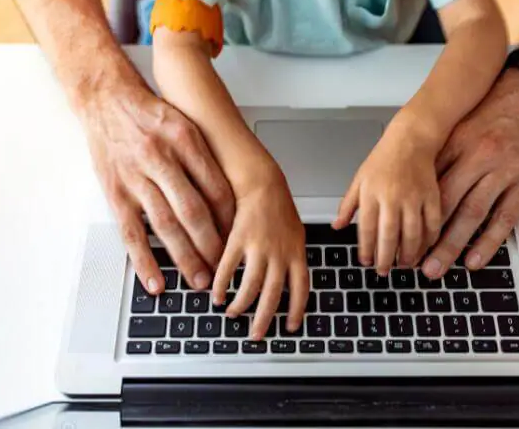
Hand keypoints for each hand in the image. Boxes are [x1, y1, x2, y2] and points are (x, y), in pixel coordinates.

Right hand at [79, 84, 234, 293]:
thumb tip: (230, 199)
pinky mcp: (115, 193)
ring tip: (199, 281)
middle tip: (225, 270)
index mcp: (184, 140)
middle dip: (212, 246)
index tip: (241, 239)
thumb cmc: (150, 114)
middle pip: (193, 212)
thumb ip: (204, 158)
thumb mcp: (185, 124)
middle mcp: (160, 158)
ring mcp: (135, 178)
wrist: (105, 99)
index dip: (232, 219)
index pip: (217, 188)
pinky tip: (155, 281)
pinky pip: (131, 233)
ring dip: (185, 258)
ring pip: (165, 226)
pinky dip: (144, 261)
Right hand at [211, 169, 308, 339]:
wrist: (263, 183)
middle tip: (257, 334)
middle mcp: (280, 254)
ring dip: (241, 305)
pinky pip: (229, 269)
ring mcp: (260, 248)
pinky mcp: (238, 240)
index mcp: (297, 253)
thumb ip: (293, 258)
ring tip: (233, 314)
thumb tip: (291, 282)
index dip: (297, 310)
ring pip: (251, 286)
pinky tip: (217, 294)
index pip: (301, 289)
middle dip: (264, 319)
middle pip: (273, 295)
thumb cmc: (278, 208)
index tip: (292, 326)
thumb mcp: (295, 234)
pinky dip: (222, 285)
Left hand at [333, 112, 442, 274]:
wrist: (411, 139)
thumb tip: (336, 226)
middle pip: (389, 236)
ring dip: (408, 254)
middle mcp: (392, 197)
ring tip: (404, 264)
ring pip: (412, 234)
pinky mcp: (432, 196)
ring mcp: (414, 197)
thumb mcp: (359, 180)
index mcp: (371, 194)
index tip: (365, 262)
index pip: (366, 229)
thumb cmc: (383, 159)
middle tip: (384, 271)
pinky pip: (432, 224)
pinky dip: (429, 240)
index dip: (366, 249)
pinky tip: (424, 248)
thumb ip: (347, 205)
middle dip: (386, 258)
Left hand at [423, 69, 518, 277]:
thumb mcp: (455, 128)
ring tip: (438, 267)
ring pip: (474, 215)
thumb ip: (434, 158)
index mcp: (458, 145)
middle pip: (448, 205)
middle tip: (413, 262)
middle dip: (429, 238)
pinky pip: (505, 218)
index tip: (398, 235)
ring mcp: (504, 172)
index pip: (429, 187)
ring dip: (454, 245)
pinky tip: (474, 260)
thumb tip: (406, 191)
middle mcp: (480, 158)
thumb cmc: (488, 113)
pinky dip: (489, 242)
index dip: (412, 214)